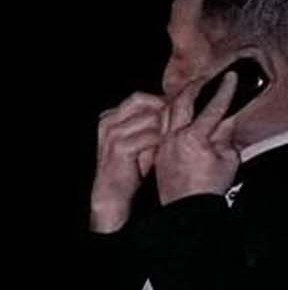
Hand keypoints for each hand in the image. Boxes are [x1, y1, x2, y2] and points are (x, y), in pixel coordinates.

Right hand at [91, 92, 165, 232]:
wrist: (113, 192)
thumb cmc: (130, 166)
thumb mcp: (140, 139)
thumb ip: (151, 122)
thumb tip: (177, 105)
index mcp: (109, 117)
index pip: (140, 98)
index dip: (161, 102)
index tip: (179, 111)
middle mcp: (108, 122)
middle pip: (143, 102)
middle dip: (164, 110)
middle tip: (180, 121)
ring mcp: (112, 134)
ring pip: (150, 117)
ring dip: (166, 126)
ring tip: (175, 137)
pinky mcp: (120, 147)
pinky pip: (151, 136)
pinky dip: (163, 141)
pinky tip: (169, 149)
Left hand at [156, 72, 240, 204]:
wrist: (186, 208)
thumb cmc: (209, 187)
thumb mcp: (228, 160)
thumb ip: (226, 136)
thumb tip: (225, 121)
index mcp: (194, 138)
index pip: (212, 108)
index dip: (223, 91)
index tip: (229, 78)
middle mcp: (174, 138)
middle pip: (181, 103)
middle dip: (194, 88)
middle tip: (203, 80)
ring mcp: (163, 145)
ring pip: (165, 114)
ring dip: (177, 100)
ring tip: (188, 93)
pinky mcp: (158, 152)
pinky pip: (160, 128)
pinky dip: (167, 117)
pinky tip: (174, 114)